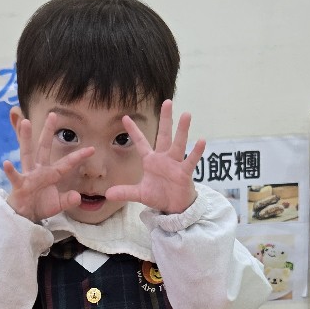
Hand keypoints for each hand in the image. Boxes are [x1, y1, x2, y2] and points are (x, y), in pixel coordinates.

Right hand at [2, 112, 93, 221]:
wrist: (26, 216)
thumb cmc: (41, 205)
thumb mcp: (58, 204)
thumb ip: (68, 200)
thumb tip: (77, 197)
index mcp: (52, 174)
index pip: (67, 163)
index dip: (79, 156)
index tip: (92, 149)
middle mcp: (39, 170)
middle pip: (44, 147)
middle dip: (48, 131)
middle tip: (52, 114)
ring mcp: (28, 175)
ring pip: (27, 153)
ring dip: (26, 138)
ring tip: (25, 122)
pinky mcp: (19, 184)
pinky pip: (15, 176)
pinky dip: (10, 171)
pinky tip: (6, 163)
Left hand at [104, 100, 206, 214]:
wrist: (174, 207)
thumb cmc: (159, 195)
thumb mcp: (140, 194)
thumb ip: (125, 192)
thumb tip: (108, 194)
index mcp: (151, 160)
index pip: (141, 142)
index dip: (133, 131)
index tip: (125, 117)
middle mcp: (164, 158)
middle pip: (165, 135)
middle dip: (166, 119)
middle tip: (167, 102)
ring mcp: (175, 163)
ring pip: (178, 144)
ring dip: (182, 130)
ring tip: (186, 114)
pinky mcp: (184, 172)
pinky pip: (190, 161)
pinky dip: (196, 152)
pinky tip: (201, 141)